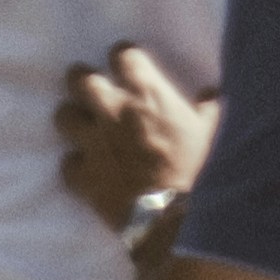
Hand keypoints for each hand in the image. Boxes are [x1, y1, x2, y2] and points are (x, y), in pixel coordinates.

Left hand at [55, 42, 213, 233]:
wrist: (178, 224)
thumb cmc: (202, 175)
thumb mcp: (215, 135)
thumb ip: (210, 109)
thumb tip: (212, 92)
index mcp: (145, 93)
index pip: (122, 54)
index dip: (124, 60)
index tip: (129, 69)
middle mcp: (112, 109)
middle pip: (79, 78)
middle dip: (84, 83)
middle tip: (94, 94)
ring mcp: (93, 143)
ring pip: (64, 116)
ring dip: (74, 122)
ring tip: (85, 131)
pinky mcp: (84, 176)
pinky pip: (67, 165)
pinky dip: (76, 169)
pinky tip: (88, 174)